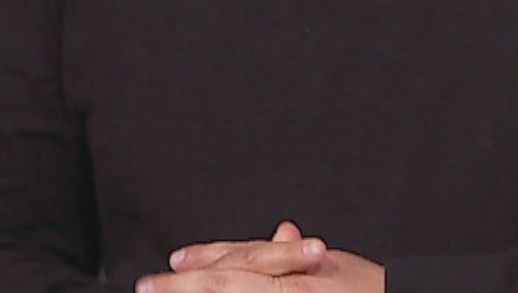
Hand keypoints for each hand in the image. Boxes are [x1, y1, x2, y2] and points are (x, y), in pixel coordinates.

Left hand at [137, 221, 384, 292]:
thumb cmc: (370, 291)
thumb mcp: (333, 267)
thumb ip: (296, 255)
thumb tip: (283, 231)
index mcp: (292, 275)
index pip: (237, 264)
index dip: (200, 261)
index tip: (170, 264)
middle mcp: (285, 292)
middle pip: (225, 285)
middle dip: (182, 288)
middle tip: (147, 287)